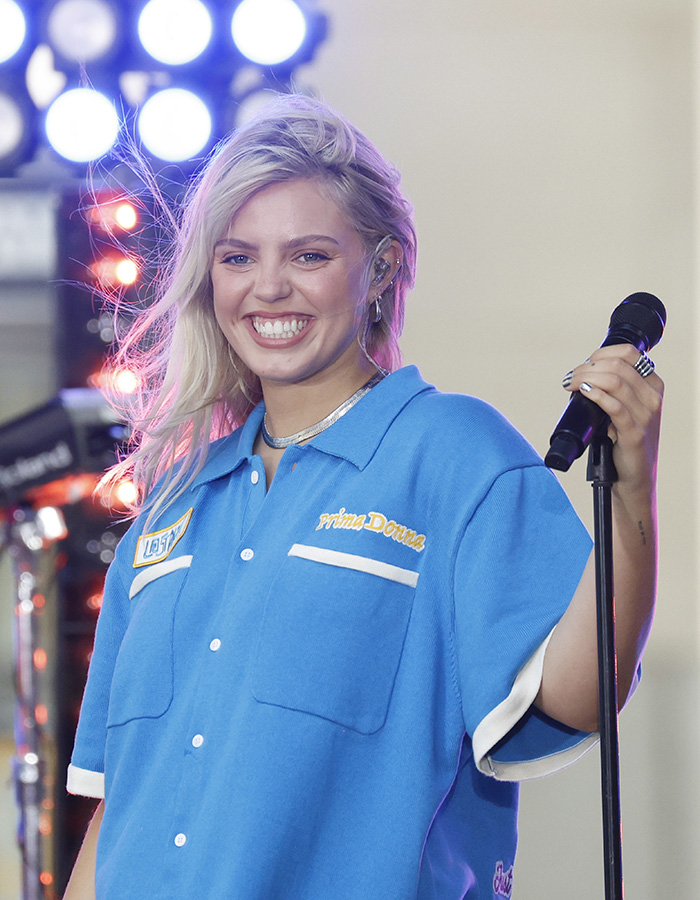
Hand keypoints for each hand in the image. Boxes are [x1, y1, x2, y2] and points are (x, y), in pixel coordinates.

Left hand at [564, 345, 663, 498]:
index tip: (584, 364)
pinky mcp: (634, 433)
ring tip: (571, 384)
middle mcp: (653, 397)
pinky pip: (614, 406)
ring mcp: (646, 415)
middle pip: (618, 365)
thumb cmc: (623, 441)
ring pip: (614, 381)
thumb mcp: (624, 409)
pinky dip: (596, 395)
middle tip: (570, 378)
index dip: (601, 353)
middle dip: (588, 367)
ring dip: (586, 378)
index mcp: (652, 386)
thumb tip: (581, 375)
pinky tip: (584, 392)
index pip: (629, 353)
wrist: (634, 477)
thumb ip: (612, 390)